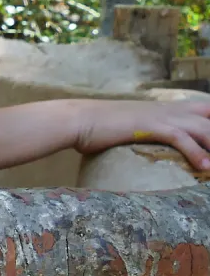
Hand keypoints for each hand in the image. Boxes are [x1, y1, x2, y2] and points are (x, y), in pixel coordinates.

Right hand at [72, 99, 209, 170]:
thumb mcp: (131, 127)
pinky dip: (196, 152)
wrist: (79, 119)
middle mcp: (169, 109)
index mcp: (166, 108)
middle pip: (209, 118)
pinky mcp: (151, 126)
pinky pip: (181, 138)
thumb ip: (147, 133)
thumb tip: (150, 148)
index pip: (205, 109)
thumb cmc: (99, 126)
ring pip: (203, 128)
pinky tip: (205, 167)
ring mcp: (161, 116)